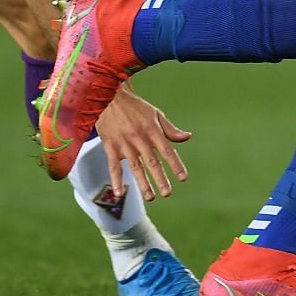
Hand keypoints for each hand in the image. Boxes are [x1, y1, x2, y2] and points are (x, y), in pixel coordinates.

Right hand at [93, 86, 191, 201]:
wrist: (108, 98)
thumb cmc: (134, 107)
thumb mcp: (155, 114)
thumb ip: (170, 129)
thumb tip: (187, 137)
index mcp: (152, 130)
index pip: (167, 150)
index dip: (176, 164)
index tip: (183, 178)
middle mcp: (139, 138)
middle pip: (152, 162)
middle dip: (161, 179)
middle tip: (168, 193)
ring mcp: (124, 144)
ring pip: (135, 167)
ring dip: (143, 183)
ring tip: (151, 198)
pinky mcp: (110, 147)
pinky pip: (114, 166)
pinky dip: (116, 180)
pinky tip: (119, 193)